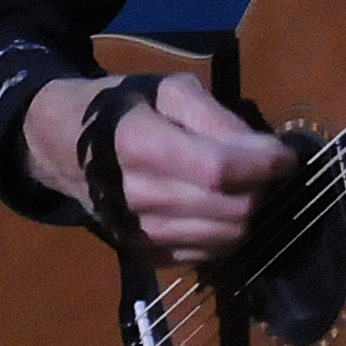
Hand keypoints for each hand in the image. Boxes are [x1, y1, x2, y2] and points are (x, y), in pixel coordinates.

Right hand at [22, 71, 290, 261]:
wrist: (60, 148)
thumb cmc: (122, 109)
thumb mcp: (167, 90)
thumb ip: (216, 116)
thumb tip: (264, 149)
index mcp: (139, 146)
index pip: (218, 170)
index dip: (263, 164)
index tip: (285, 154)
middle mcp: (136, 198)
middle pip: (231, 208)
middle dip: (261, 186)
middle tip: (262, 166)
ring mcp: (139, 234)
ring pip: (227, 237)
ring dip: (247, 210)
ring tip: (240, 184)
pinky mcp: (145, 255)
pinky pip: (208, 254)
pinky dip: (225, 232)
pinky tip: (216, 206)